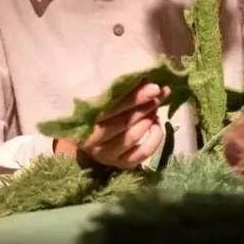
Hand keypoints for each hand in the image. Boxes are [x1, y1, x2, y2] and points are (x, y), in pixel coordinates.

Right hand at [54, 82, 169, 168]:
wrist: (91, 141)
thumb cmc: (99, 113)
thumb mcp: (103, 102)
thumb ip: (119, 93)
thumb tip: (146, 79)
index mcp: (84, 121)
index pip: (111, 108)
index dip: (134, 97)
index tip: (153, 86)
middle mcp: (93, 141)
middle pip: (123, 122)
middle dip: (144, 106)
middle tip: (159, 93)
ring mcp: (107, 155)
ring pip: (132, 137)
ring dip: (148, 120)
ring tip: (155, 108)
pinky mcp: (122, 164)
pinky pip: (143, 152)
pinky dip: (155, 138)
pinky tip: (157, 124)